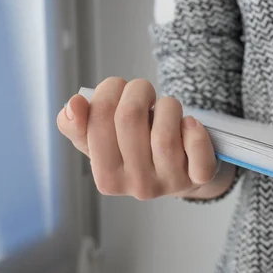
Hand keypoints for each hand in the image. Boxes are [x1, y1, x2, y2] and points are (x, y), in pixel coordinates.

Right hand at [57, 77, 229, 199]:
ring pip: (164, 134)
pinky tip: (189, 123)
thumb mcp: (104, 141)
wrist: (183, 171)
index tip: (118, 87)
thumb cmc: (140, 149)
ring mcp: (170, 184)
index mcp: (106, 178)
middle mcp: (137, 186)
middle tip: (144, 90)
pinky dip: (195, 131)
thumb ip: (80, 125)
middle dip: (138, 90)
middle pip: (130, 119)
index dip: (109, 90)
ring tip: (167, 106)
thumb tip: (73, 104)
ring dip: (167, 106)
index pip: (98, 119)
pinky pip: (199, 153)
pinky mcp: (199, 178)